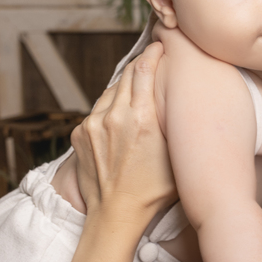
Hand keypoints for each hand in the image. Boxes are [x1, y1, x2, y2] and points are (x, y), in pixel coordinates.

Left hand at [70, 41, 175, 219]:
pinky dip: (109, 110)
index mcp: (141, 118)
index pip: (144, 69)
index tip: (160, 47)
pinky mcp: (79, 133)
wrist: (116, 213)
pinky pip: (96, 111)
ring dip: (124, 89)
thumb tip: (182, 99)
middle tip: (151, 61)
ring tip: (136, 95)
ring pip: (110, 92)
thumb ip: (176, 123)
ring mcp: (92, 124)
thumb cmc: (154, 190)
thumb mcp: (177, 154)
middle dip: (139, 65)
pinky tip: (120, 122)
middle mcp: (114, 116)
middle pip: (126, 75)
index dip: (153, 53)